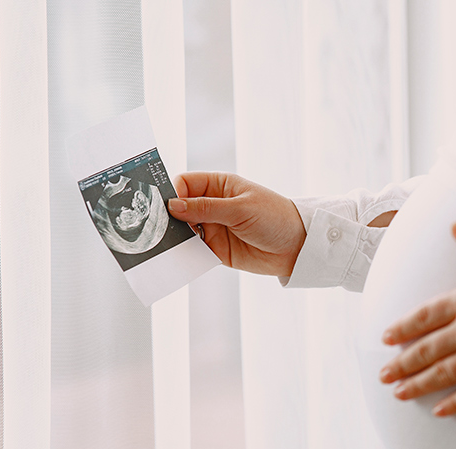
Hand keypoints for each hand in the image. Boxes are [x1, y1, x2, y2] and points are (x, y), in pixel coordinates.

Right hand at [168, 172, 305, 276]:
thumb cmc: (276, 218)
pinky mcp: (216, 249)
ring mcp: (213, 228)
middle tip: (158, 227)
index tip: (165, 206)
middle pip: (179, 208)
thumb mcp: (241, 209)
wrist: (297, 247)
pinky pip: (194, 251)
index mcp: (219, 185)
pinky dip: (185, 254)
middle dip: (169, 217)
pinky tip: (179, 257)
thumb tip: (173, 206)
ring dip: (175, 237)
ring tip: (166, 245)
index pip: (185, 183)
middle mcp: (213, 205)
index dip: (172, 193)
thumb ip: (206, 208)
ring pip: (183, 230)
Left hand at [379, 223, 455, 416]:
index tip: (386, 338)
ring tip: (398, 393)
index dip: (402, 328)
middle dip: (401, 363)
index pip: (424, 316)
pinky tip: (438, 411)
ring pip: (442, 373)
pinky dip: (454, 404)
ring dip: (417, 384)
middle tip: (384, 374)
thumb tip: (455, 226)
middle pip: (426, 349)